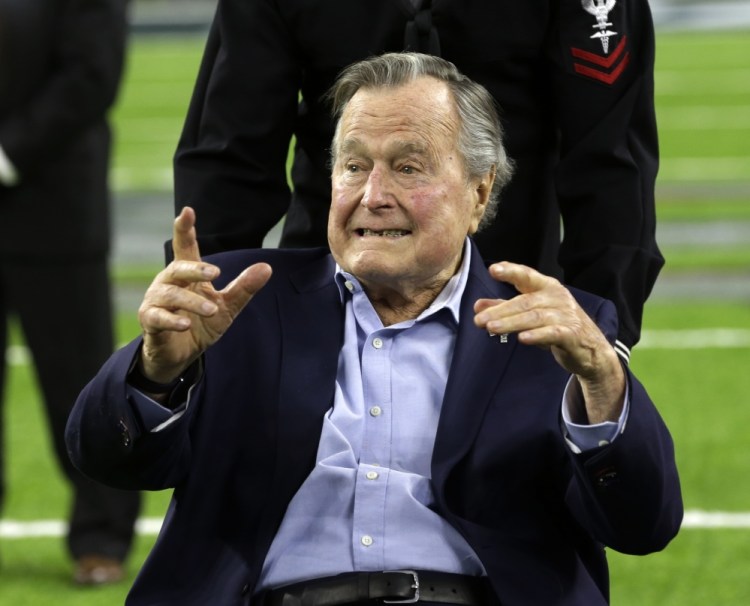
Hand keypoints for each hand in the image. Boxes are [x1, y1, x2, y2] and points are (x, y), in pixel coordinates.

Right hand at [137, 207, 271, 382]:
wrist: (181, 355)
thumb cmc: (202, 324)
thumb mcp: (228, 306)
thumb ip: (244, 287)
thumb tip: (267, 267)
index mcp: (187, 275)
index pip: (185, 247)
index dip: (185, 229)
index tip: (187, 211)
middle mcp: (168, 283)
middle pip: (177, 268)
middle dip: (194, 269)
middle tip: (215, 273)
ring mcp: (156, 301)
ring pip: (170, 295)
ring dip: (191, 301)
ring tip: (212, 310)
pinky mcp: (150, 321)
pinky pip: (157, 317)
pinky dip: (172, 320)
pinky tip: (185, 324)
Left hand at [473, 262, 624, 423]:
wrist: (591, 350)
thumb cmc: (557, 326)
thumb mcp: (530, 315)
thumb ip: (504, 308)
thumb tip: (478, 306)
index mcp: (546, 287)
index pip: (527, 275)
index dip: (511, 271)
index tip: (493, 269)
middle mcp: (557, 297)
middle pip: (524, 302)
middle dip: (500, 311)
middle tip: (478, 320)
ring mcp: (566, 315)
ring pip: (534, 317)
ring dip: (511, 323)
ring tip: (491, 328)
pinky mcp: (572, 334)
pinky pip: (553, 332)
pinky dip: (537, 335)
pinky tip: (522, 338)